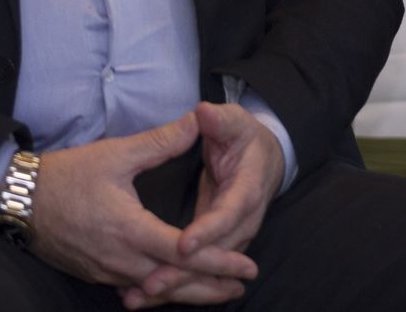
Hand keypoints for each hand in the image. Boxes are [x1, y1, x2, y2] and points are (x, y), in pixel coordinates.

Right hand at [29, 120, 255, 304]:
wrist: (18, 200)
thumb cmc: (65, 176)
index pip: (183, 252)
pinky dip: (159, 291)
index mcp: (129, 230)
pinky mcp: (96, 273)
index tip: (246, 265)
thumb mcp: (115, 154)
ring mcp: (106, 270)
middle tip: (242, 287)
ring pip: (155, 289)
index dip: (218, 260)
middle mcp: (120, 259)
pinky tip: (172, 291)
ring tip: (218, 293)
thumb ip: (160, 142)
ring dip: (188, 292)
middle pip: (174, 281)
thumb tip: (196, 121)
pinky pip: (134, 288)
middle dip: (211, 286)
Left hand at [123, 102, 284, 308]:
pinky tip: (144, 294)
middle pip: (217, 252)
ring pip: (208, 268)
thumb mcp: (235, 122)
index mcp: (248, 188)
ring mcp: (234, 235)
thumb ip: (219, 120)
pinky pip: (199, 268)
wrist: (265, 157)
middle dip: (186, 271)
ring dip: (177, 283)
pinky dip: (175, 281)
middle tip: (152, 283)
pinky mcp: (220, 244)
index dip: (208, 231)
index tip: (183, 244)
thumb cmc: (245, 138)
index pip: (229, 214)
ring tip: (141, 294)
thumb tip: (203, 112)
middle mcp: (245, 219)